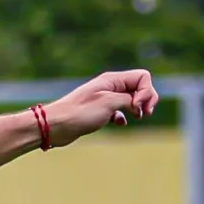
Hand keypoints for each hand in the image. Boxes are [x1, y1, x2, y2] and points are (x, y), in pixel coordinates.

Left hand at [44, 70, 158, 143]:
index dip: (146, 91)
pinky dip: (124, 116)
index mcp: (112, 80)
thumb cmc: (81, 113)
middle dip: (147, 99)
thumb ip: (129, 99)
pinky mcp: (99, 111)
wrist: (56, 125)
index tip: (137, 106)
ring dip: (137, 107)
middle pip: (139, 86)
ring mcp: (105, 98)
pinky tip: (120, 123)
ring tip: (137, 117)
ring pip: (130, 98)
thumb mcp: (109, 103)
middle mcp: (110, 86)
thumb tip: (138, 104)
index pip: (142, 77)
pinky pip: (119, 110)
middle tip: (144, 114)